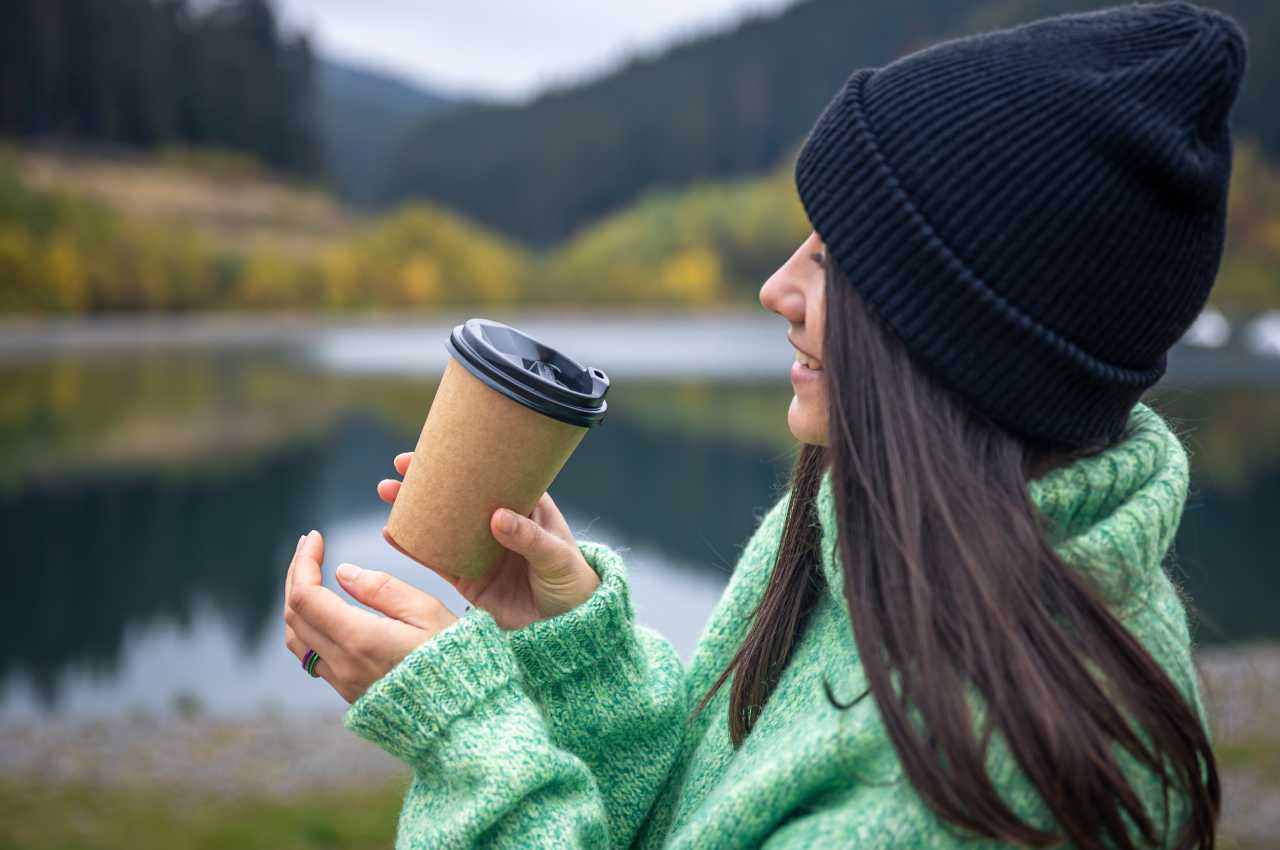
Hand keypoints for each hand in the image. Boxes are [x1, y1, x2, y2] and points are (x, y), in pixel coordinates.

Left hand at [284, 530, 457, 703]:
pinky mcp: (350, 693)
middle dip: (297, 575)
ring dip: (297, 603)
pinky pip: (312, 658)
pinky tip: (326, 609)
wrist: (464, 715)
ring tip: (311, 575)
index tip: (316, 537)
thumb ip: (383, 589)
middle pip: (294, 616)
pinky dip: (308, 626)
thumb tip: (343, 572)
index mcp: (360, 640)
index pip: (307, 596)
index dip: (304, 562)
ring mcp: (343, 683)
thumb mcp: (428, 612)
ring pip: (297, 640)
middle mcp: (343, 664)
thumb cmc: (456, 658)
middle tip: (310, 547)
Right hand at [378, 452, 599, 629]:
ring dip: (415, 508)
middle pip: (460, 496)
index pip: (493, 474)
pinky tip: (393, 534)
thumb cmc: (572, 583)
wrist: (570, 631)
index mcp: (526, 506)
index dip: (466, 459)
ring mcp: (482, 551)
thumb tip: (497, 517)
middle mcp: (500, 524)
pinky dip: (415, 548)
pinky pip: (437, 560)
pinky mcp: (469, 580)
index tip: (437, 449)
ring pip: (442, 524)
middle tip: (399, 469)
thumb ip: (529, 538)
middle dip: (429, 480)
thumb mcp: (557, 557)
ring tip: (388, 494)